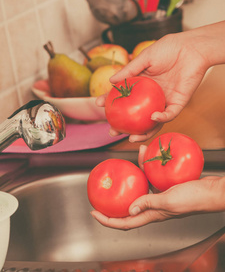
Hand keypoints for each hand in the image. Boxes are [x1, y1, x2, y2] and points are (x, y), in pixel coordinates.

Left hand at [90, 175, 220, 229]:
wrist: (210, 191)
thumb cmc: (194, 199)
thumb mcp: (169, 201)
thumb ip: (149, 203)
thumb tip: (130, 208)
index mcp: (152, 215)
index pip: (125, 222)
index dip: (108, 221)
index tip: (94, 213)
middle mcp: (153, 208)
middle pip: (128, 207)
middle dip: (113, 201)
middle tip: (102, 192)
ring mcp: (159, 197)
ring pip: (139, 188)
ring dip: (130, 177)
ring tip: (124, 164)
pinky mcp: (165, 188)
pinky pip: (150, 179)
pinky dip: (145, 169)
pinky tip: (143, 157)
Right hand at [96, 31, 209, 141]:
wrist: (192, 48)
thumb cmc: (169, 49)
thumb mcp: (145, 58)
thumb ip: (129, 70)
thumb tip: (111, 80)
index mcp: (142, 85)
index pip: (123, 96)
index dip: (111, 102)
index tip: (99, 104)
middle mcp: (151, 97)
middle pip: (135, 116)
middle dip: (124, 126)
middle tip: (112, 131)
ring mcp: (163, 102)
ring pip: (152, 123)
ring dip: (142, 132)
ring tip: (130, 137)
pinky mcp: (178, 104)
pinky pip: (169, 115)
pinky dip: (161, 118)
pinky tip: (152, 118)